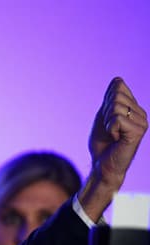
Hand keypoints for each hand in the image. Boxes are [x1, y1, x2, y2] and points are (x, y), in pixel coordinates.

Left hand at [80, 78, 147, 219]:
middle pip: (116, 95)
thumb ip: (110, 99)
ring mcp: (142, 121)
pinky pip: (116, 119)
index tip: (106, 118)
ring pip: (116, 107)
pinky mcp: (138, 131)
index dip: (105, 100)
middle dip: (105, 111)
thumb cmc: (102, 144)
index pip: (117, 86)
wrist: (103, 165)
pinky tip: (116, 138)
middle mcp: (141, 112)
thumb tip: (118, 79)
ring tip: (112, 134)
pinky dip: (110, 129)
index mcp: (134, 107)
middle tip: (108, 128)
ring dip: (107, 122)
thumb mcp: (103, 117)